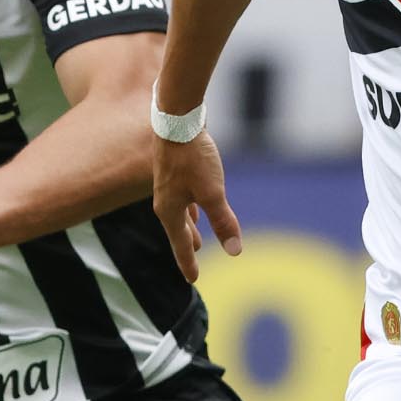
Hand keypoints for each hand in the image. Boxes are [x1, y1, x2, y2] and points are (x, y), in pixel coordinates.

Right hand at [151, 126, 241, 282]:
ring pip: (181, 214)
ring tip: (195, 240)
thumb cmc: (193, 157)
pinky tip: (195, 206)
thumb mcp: (213, 193)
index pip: (180, 244)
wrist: (177, 120)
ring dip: (189, 228)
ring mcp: (169, 185)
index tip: (193, 280)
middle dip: (187, 248)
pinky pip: (182, 198)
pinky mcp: (175, 171)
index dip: (188, 263)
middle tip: (193, 264)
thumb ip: (223, 222)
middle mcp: (166, 201)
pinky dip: (190, 208)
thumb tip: (235, 251)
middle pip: (178, 231)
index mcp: (170, 211)